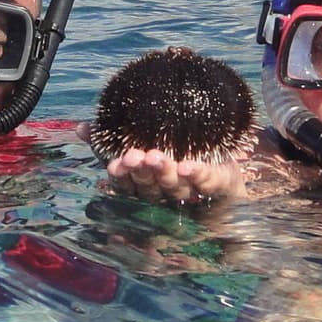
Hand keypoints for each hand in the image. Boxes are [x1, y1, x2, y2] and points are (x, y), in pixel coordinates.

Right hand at [104, 147, 247, 204]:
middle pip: (151, 189)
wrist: (241, 162)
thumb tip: (81, 128)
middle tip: (133, 158)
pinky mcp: (223, 186)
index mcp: (150, 187)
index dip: (121, 177)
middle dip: (141, 174)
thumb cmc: (186, 152)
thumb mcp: (154, 140)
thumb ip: (116, 137)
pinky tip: (188, 166)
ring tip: (154, 157)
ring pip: (176, 186)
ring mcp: (197, 192)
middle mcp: (170, 194)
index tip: (113, 165)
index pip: (129, 185)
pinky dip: (199, 175)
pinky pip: (210, 181)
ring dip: (164, 173)